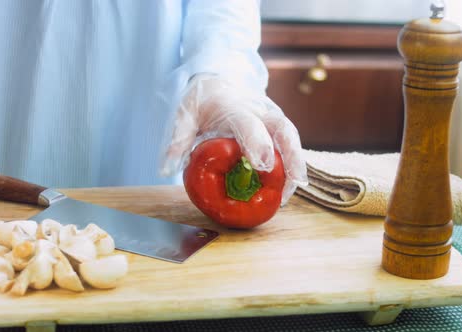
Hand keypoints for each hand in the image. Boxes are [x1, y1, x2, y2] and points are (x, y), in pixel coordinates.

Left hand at [160, 75, 307, 204]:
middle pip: (282, 130)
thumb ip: (177, 140)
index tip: (262, 165)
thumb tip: (165, 171)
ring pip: (291, 137)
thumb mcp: (184, 115)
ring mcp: (272, 116)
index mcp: (234, 108)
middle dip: (290, 156)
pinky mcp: (278, 124)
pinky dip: (293, 164)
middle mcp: (259, 110)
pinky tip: (289, 187)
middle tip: (292, 183)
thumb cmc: (201, 100)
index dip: (257, 143)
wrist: (219, 79)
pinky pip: (290, 143)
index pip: (248, 124)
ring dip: (296, 164)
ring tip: (291, 191)